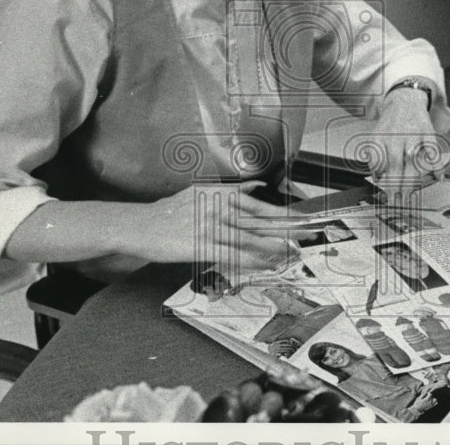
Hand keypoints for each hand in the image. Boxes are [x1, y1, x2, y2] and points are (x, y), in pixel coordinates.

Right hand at [125, 181, 309, 275]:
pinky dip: (253, 260)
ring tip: (293, 252)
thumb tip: (256, 187)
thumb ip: (230, 191)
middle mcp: (218, 208)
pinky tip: (267, 263)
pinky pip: (235, 255)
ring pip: (251, 239)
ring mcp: (211, 227)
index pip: (259, 205)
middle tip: (307, 234)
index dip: (282, 214)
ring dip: (274, 248)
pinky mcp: (203, 246)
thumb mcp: (200, 191)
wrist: (142, 225)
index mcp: (220, 194)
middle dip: (287, 230)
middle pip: (260, 222)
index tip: (301, 219)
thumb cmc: (170, 212)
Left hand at [368, 87, 445, 201]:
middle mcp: (395, 136)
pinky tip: (438, 177)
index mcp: (379, 138)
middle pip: (395, 165)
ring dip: (412, 180)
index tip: (384, 195)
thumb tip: (379, 180)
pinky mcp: (427, 132)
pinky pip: (432, 150)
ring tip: (411, 196)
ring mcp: (412, 134)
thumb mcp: (377, 137)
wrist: (404, 100)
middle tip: (397, 202)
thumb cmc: (390, 125)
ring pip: (412, 160)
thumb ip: (376, 158)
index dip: (381, 180)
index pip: (377, 163)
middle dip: (395, 187)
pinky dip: (436, 164)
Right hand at [410, 386, 438, 413]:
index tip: (427, 393)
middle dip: (431, 396)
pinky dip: (434, 402)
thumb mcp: (419, 398)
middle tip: (428, 396)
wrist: (417, 410)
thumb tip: (426, 392)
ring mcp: (430, 405)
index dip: (429, 393)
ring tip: (430, 399)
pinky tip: (431, 402)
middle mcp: (429, 403)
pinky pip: (435, 404)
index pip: (430, 394)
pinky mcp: (430, 407)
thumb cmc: (417, 403)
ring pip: (435, 401)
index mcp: (426, 400)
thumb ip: (423, 395)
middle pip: (434, 398)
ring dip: (433, 399)